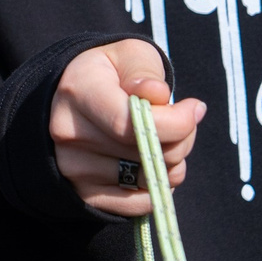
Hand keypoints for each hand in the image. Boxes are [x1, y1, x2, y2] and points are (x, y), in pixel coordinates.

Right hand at [49, 39, 204, 214]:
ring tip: (163, 142)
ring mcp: (73, 167)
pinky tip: (151, 164)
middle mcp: (68, 132)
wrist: (76, 100)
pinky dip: (155, 188)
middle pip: (146, 153)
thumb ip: (145, 71)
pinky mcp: (84, 193)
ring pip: (147, 180)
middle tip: (179, 122)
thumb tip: (158, 95)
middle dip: (180, 140)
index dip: (175, 123)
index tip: (193, 109)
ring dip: (170, 165)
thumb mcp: (129, 55)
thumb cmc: (111, 75)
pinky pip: (138, 205)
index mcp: (77, 91)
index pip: (129, 123)